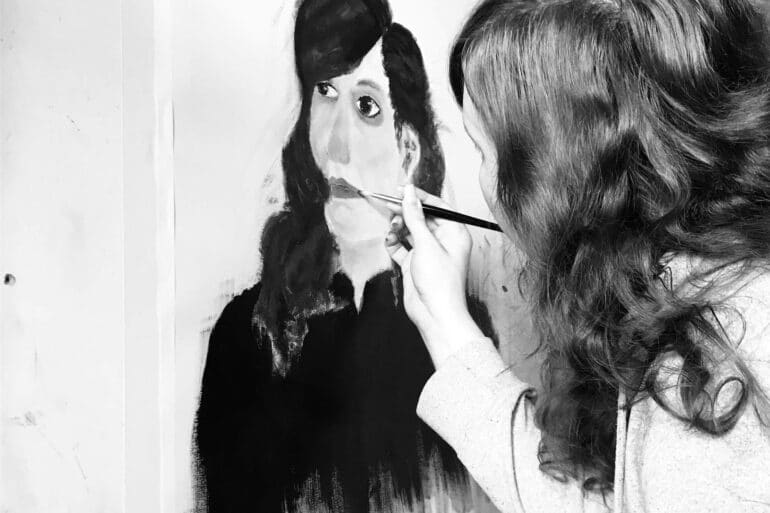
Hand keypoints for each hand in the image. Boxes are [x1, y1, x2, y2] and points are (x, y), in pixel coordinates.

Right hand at [385, 184, 483, 367]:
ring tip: (391, 228)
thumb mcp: (426, 244)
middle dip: (405, 212)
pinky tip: (389, 241)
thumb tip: (408, 192)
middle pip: (421, 218)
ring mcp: (428, 253)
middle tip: (388, 204)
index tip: (401, 189)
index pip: (438, 207)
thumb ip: (414, 216)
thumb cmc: (439, 282)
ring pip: (410, 231)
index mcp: (455, 233)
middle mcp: (443, 241)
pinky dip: (394, 243)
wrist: (435, 314)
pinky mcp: (415, 265)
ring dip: (398, 228)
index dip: (419, 197)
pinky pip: (401, 247)